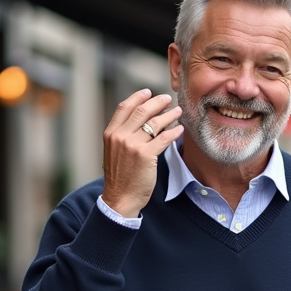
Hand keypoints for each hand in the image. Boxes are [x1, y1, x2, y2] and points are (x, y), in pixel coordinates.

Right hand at [101, 89, 182, 217]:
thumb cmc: (120, 177)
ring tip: (178, 111)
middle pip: (142, 111)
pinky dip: (174, 131)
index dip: (138, 97)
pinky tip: (179, 129)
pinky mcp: (146, 155)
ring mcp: (133, 145)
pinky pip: (164, 138)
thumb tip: (139, 121)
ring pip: (155, 123)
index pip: (124, 107)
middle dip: (158, 102)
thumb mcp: (114, 151)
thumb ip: (123, 135)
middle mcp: (120, 136)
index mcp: (111, 133)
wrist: (120, 197)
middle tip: (168, 99)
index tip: (149, 92)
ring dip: (169, 114)